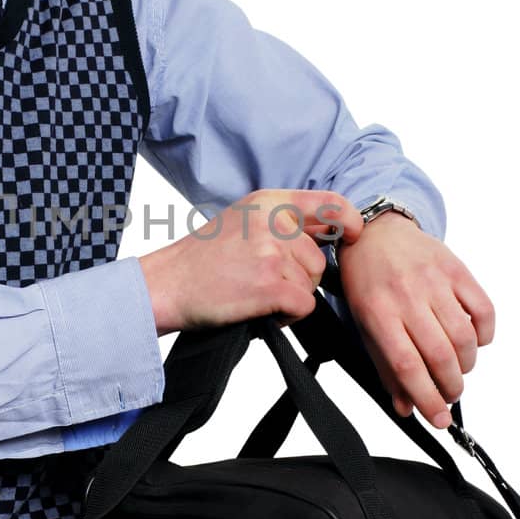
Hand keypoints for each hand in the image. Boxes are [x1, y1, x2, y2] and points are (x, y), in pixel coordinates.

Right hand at [138, 188, 364, 333]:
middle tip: (265, 281)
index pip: (330, 204)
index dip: (350, 222)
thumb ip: (282, 220)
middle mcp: (273, 222)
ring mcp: (272, 253)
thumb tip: (331, 230)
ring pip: (312, 285)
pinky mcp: (271, 286)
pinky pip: (304, 306)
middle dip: (301, 278)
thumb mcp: (242, 220)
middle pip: (319, 259)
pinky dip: (287, 317)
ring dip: (292, 298)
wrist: (166, 285)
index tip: (353, 235)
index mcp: (268, 202)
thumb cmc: (201, 259)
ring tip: (256, 294)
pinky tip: (261, 310)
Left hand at [335, 214, 494, 428]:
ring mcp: (434, 281)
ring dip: (467, 364)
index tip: (439, 419)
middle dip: (451, 386)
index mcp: (379, 314)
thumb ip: (386, 368)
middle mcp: (407, 297)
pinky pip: (484, 309)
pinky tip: (474, 341)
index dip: (427, 398)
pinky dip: (485, 334)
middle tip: (451, 394)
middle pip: (440, 354)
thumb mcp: (365, 326)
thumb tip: (407, 407)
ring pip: (465, 336)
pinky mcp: (457, 269)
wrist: (376, 234)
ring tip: (459, 369)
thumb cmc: (368, 284)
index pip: (407, 366)